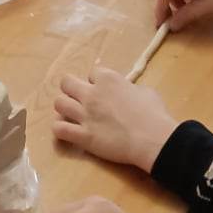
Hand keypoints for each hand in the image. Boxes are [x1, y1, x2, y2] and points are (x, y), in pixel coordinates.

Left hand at [53, 67, 178, 172]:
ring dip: (64, 108)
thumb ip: (130, 88)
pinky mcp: (82, 135)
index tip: (103, 91)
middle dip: (71, 89)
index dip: (96, 82)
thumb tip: (127, 91)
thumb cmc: (154, 114)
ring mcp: (84, 114)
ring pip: (59, 103)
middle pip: (66, 82)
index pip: (92, 72)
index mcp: (108, 79)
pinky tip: (68, 132)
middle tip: (80, 99)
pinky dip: (61, 130)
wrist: (152, 139)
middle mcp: (91, 93)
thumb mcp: (145, 91)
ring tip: (72, 115)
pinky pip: (59, 129)